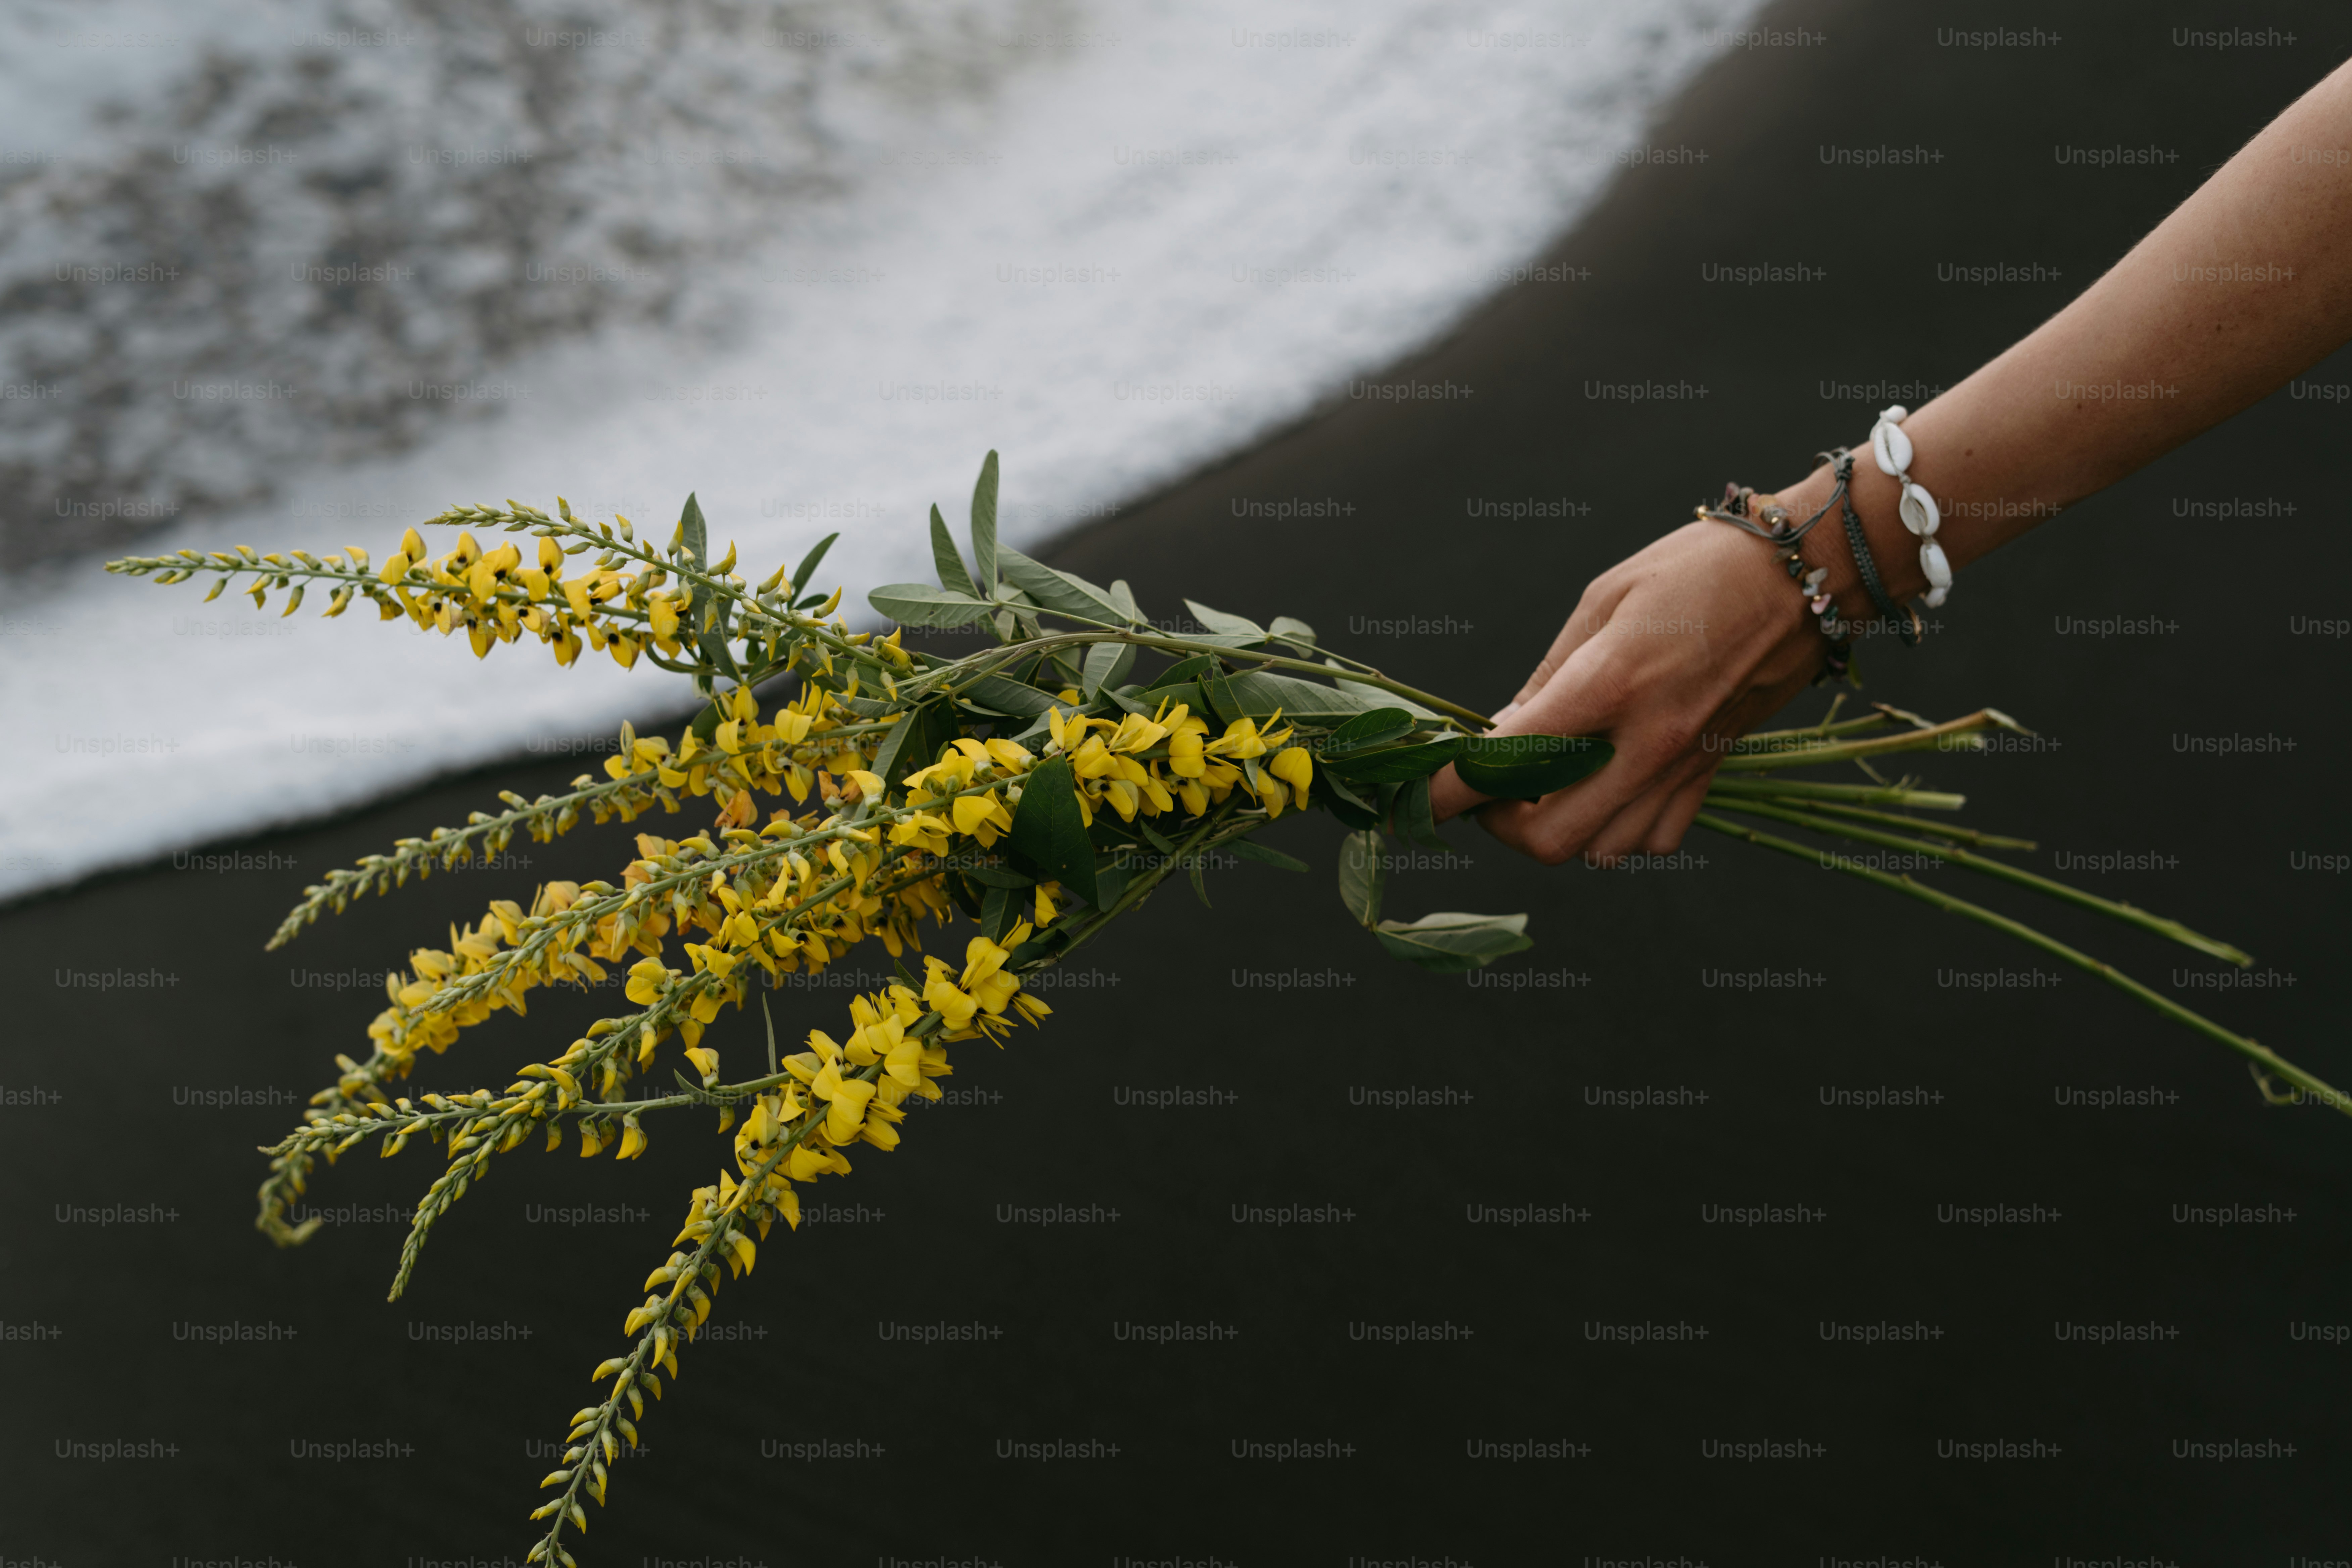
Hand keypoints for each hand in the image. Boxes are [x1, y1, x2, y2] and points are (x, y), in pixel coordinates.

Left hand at [1426, 516, 1825, 863]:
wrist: (1809, 572)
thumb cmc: (1699, 568)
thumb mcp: (1604, 598)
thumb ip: (1549, 676)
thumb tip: (1503, 732)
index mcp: (1607, 682)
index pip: (1502, 763)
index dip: (1442, 790)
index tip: (1411, 793)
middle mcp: (1646, 739)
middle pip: (1546, 838)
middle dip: (1499, 824)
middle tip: (1492, 784)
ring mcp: (1685, 764)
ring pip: (1599, 851)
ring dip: (1558, 827)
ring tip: (1549, 781)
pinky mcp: (1714, 773)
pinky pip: (1653, 842)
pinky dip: (1617, 832)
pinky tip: (1608, 787)